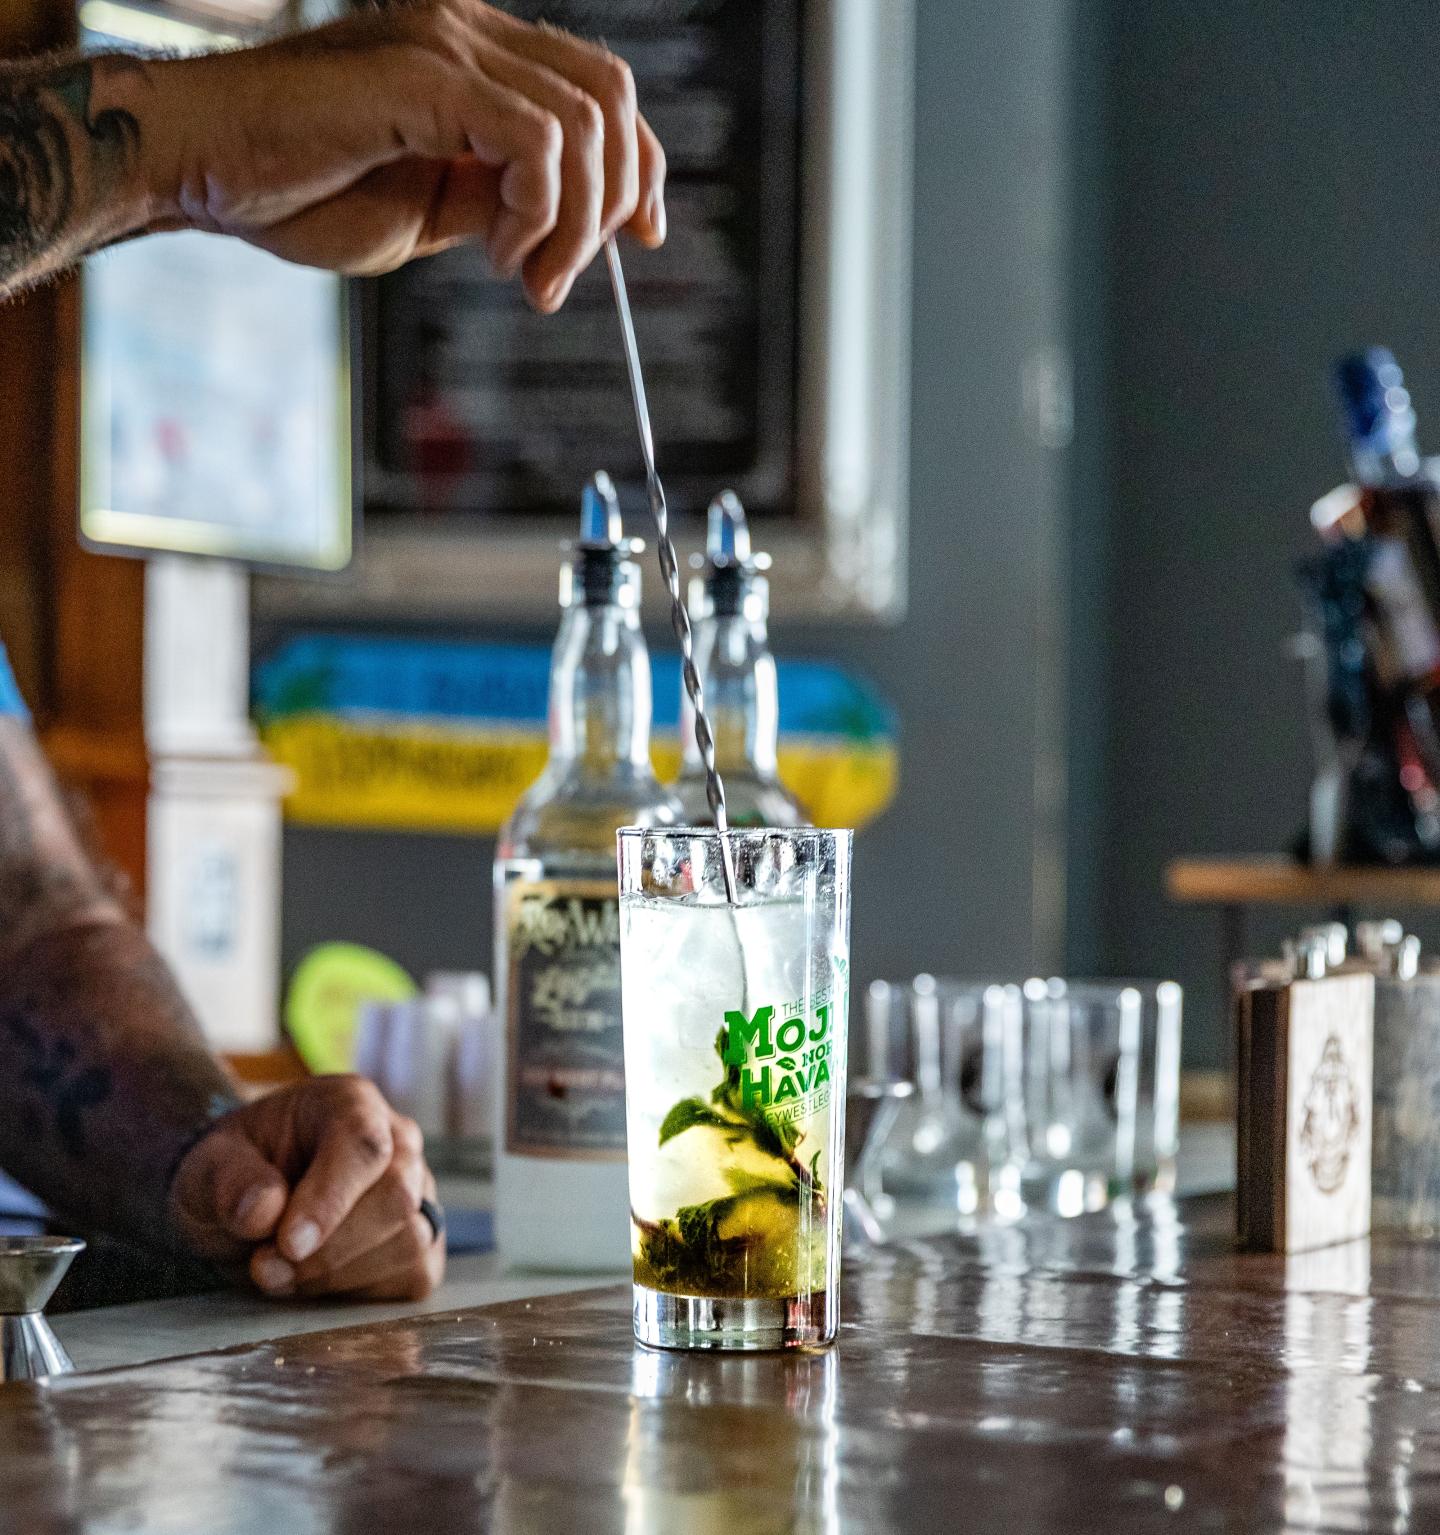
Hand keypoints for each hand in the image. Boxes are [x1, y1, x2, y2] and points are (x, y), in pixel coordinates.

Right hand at [143, 0, 666, 309]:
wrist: (202, 171)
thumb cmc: (297, 190)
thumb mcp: (432, 212)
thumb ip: (501, 202)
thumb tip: (568, 228)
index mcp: (475, 54)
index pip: (600, 90)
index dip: (641, 165)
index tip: (643, 236)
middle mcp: (468, 30)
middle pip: (610, 98)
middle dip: (614, 203)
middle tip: (560, 277)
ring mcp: (445, 43)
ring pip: (584, 124)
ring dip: (574, 224)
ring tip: (522, 275)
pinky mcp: (423, 76)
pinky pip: (536, 141)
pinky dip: (537, 212)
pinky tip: (494, 252)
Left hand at [169, 1076, 445, 1301]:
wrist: (249, 1201)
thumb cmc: (234, 1174)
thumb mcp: (207, 1168)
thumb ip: (229, 1181)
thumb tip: (264, 1212)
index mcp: (350, 1102)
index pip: (363, 1145)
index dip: (330, 1198)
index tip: (288, 1244)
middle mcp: (398, 1139)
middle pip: (395, 1197)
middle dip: (328, 1249)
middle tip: (264, 1266)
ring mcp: (419, 1188)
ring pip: (408, 1241)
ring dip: (337, 1275)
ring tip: (280, 1272)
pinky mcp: (424, 1238)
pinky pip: (414, 1274)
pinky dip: (359, 1292)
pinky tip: (317, 1280)